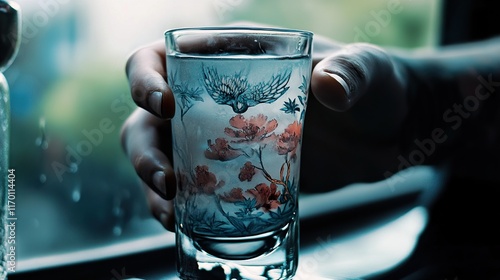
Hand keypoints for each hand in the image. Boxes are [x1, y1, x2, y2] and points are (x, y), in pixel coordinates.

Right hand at [121, 31, 411, 230]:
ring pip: (161, 156)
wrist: (385, 133)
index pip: (162, 58)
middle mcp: (212, 98)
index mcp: (230, 57)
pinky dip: (178, 206)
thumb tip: (328, 88)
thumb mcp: (366, 72)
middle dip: (144, 149)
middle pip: (149, 119)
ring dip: (153, 185)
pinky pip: (190, 188)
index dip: (145, 78)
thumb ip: (351, 73)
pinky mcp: (235, 173)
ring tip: (171, 213)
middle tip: (166, 179)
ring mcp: (220, 138)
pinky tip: (182, 224)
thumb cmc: (373, 86)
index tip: (162, 105)